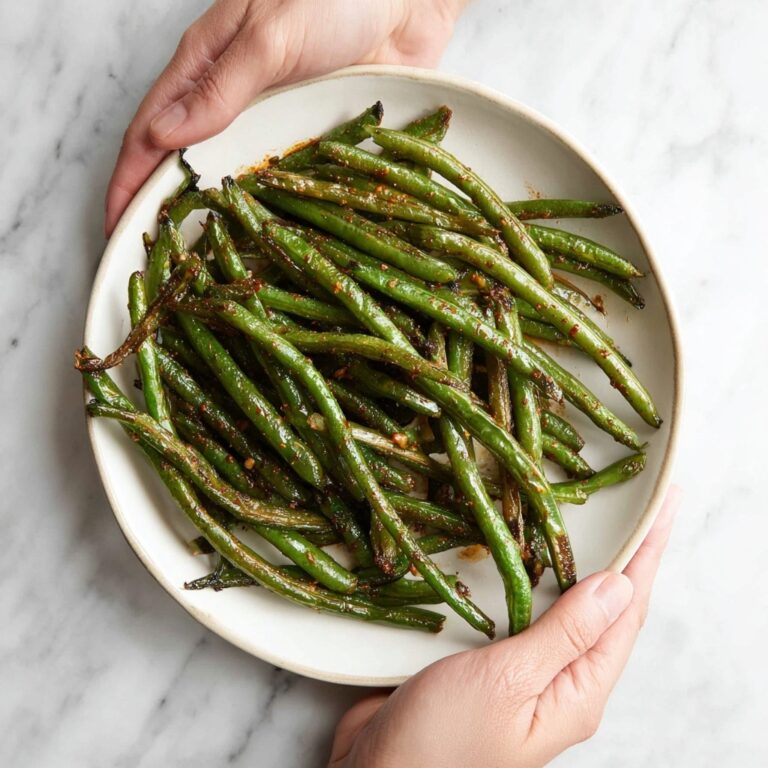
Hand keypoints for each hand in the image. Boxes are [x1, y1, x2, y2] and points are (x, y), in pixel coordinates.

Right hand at [104, 0, 467, 234]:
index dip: (129, 183)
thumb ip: (221, 87)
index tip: (118, 232)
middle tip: (156, 266)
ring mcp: (273, 126)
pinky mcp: (311, 140)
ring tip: (203, 270)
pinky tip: (261, 245)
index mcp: (206, 66)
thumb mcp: (270, 36)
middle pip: (188, 166)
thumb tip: (163, 137)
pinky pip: (284, 185)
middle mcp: (233, 102)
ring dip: (216, 223)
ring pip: (233, 183)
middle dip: (167, 214)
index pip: (150, 133)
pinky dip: (267, 216)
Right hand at [329, 487, 679, 767]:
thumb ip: (564, 633)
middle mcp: (560, 683)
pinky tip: (525, 556)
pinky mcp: (489, 664)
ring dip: (575, 563)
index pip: (627, 613)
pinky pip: (522, 612)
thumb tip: (618, 585)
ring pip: (561, 607)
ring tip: (591, 521)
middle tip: (633, 505)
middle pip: (603, 609)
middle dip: (621, 557)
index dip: (646, 556)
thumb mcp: (509, 681)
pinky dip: (530, 578)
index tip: (664, 506)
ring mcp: (524, 674)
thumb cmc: (443, 740)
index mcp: (577, 694)